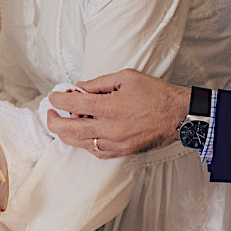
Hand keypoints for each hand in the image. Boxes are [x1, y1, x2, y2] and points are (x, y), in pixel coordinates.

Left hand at [45, 68, 188, 156]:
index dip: (58, 100)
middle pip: (69, 129)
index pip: (73, 104)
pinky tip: (82, 134)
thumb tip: (79, 88)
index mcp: (110, 107)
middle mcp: (109, 128)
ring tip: (62, 122)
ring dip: (66, 133)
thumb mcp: (126, 77)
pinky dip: (84, 143)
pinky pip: (95, 151)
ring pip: (79, 143)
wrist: (179, 115)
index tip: (54, 96)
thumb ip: (99, 82)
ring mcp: (116, 143)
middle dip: (53, 120)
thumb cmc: (156, 93)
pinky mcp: (122, 152)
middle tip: (50, 112)